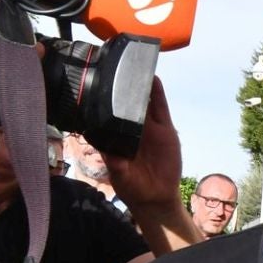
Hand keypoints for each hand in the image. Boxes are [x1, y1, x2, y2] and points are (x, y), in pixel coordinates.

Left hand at [102, 77, 184, 208]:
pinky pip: (161, 108)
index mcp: (116, 137)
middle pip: (126, 103)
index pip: (109, 114)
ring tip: (134, 66)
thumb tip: (102, 146)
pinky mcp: (165, 129)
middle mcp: (132, 129)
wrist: (157, 197)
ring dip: (140, 85)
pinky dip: (157, 94)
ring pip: (143, 102)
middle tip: (115, 68)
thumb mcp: (119, 174)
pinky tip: (153, 79)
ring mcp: (149, 128)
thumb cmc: (133, 187)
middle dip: (122, 87)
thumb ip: (113, 161)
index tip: (97, 85)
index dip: (105, 101)